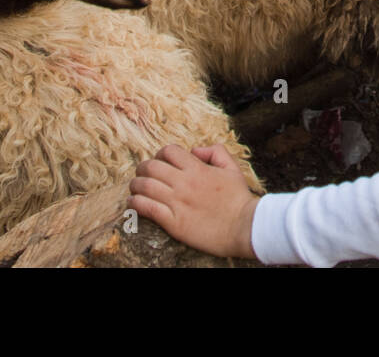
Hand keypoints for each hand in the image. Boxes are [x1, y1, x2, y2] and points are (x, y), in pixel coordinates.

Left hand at [128, 144, 259, 259]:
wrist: (244, 227)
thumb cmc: (239, 199)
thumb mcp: (232, 168)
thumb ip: (215, 152)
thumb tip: (195, 150)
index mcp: (197, 168)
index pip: (169, 151)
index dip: (161, 154)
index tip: (160, 162)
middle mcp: (184, 183)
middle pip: (151, 167)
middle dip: (143, 168)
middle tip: (143, 174)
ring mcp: (177, 203)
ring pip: (144, 186)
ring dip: (136, 185)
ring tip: (135, 188)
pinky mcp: (173, 222)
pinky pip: (146, 208)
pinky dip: (135, 203)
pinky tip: (133, 203)